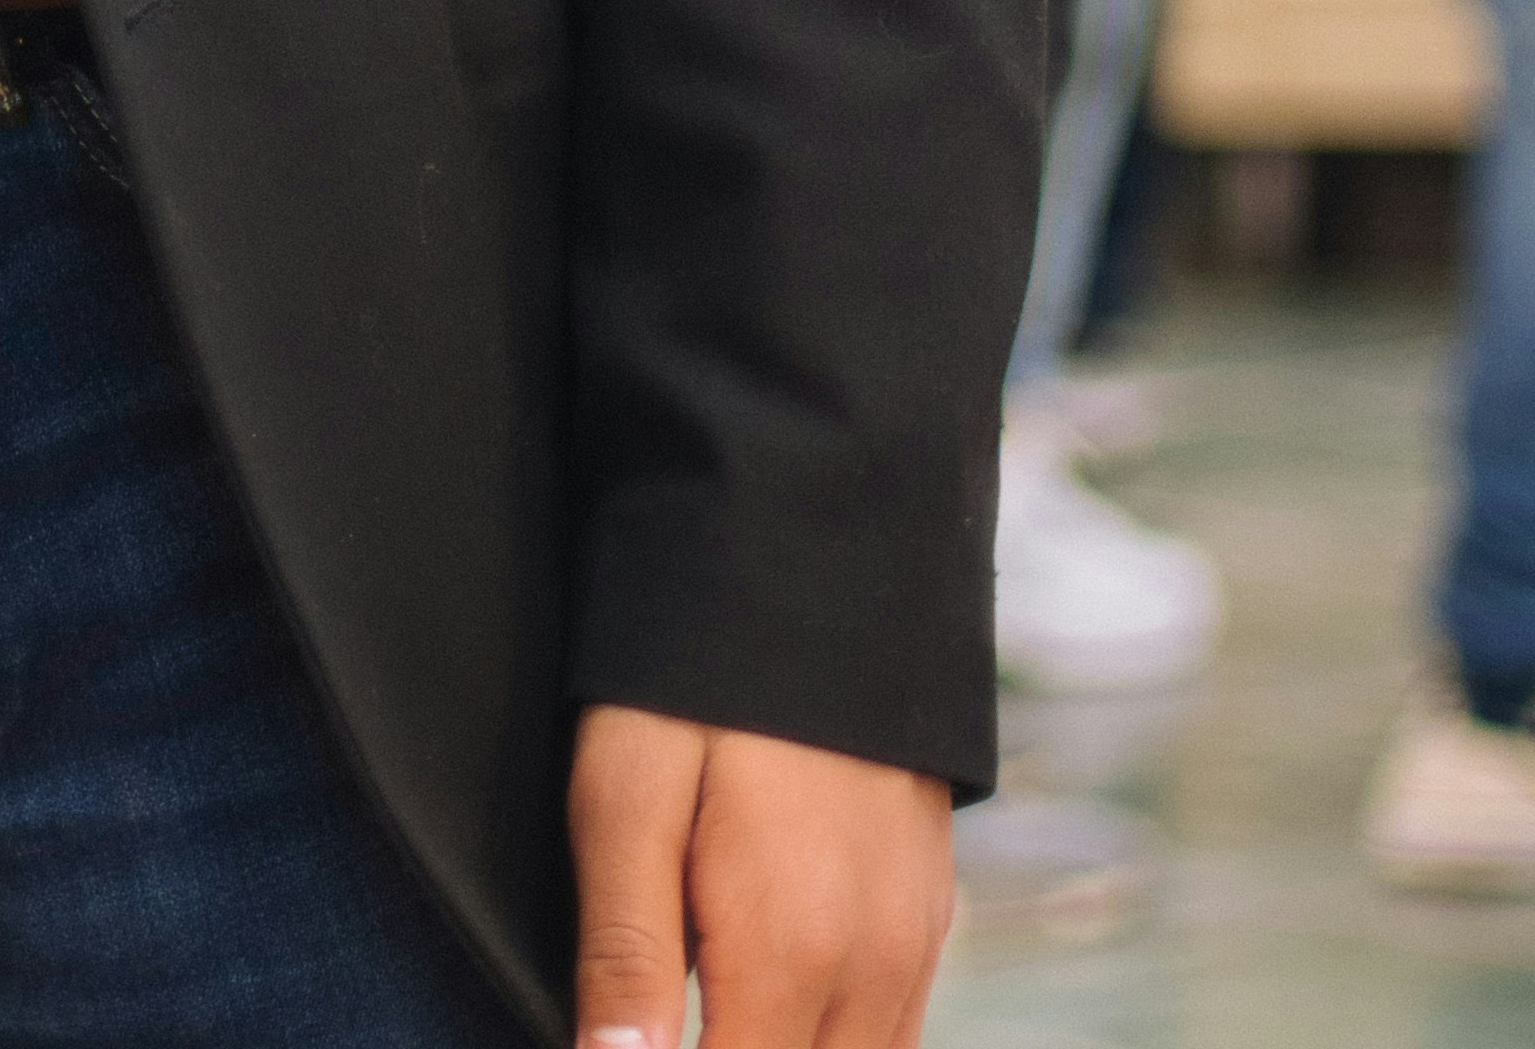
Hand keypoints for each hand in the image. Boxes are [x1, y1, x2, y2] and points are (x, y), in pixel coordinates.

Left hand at [570, 705, 947, 1048]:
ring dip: (784, 1048)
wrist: (819, 554)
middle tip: (661, 1017)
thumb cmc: (698, 672)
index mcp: (792, 951)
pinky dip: (833, 1042)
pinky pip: (891, 1032)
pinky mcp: (928, 912)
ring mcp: (915, 943)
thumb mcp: (626, 792)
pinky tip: (769, 1002)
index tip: (632, 1040)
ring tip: (710, 1002)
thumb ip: (624, 950)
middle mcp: (873, 968)